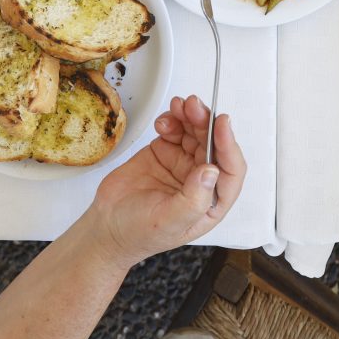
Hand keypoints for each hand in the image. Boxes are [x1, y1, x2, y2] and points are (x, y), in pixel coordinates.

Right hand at [82, 95, 245, 267]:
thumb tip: (212, 172)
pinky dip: (172, 120)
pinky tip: (164, 122)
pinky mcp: (164, 152)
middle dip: (205, 122)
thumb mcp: (169, 222)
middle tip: (193, 107)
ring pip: (195, 132)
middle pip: (213, 144)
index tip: (222, 123)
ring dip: (190, 116)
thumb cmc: (139, 232)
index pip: (230, 169)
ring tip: (179, 106)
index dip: (228, 144)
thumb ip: (193, 199)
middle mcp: (201, 181)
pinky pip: (175, 130)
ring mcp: (182, 164)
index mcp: (211, 201)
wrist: (107, 225)